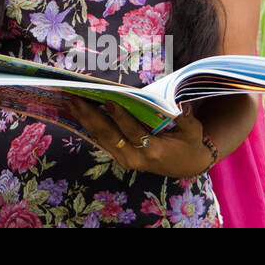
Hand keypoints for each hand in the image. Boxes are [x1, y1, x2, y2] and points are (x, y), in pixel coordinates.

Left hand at [68, 99, 213, 178]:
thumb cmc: (189, 143)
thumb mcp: (193, 132)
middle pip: (109, 135)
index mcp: (153, 151)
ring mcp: (125, 159)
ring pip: (101, 138)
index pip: (133, 133)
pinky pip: (101, 140)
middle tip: (75, 99)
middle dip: (91, 116)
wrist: (185, 165)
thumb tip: (181, 106)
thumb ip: (187, 120)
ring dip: (84, 119)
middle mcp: (135, 158)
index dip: (121, 117)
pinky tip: (77, 112)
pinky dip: (88, 125)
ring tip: (70, 102)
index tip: (109, 102)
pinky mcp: (119, 156)